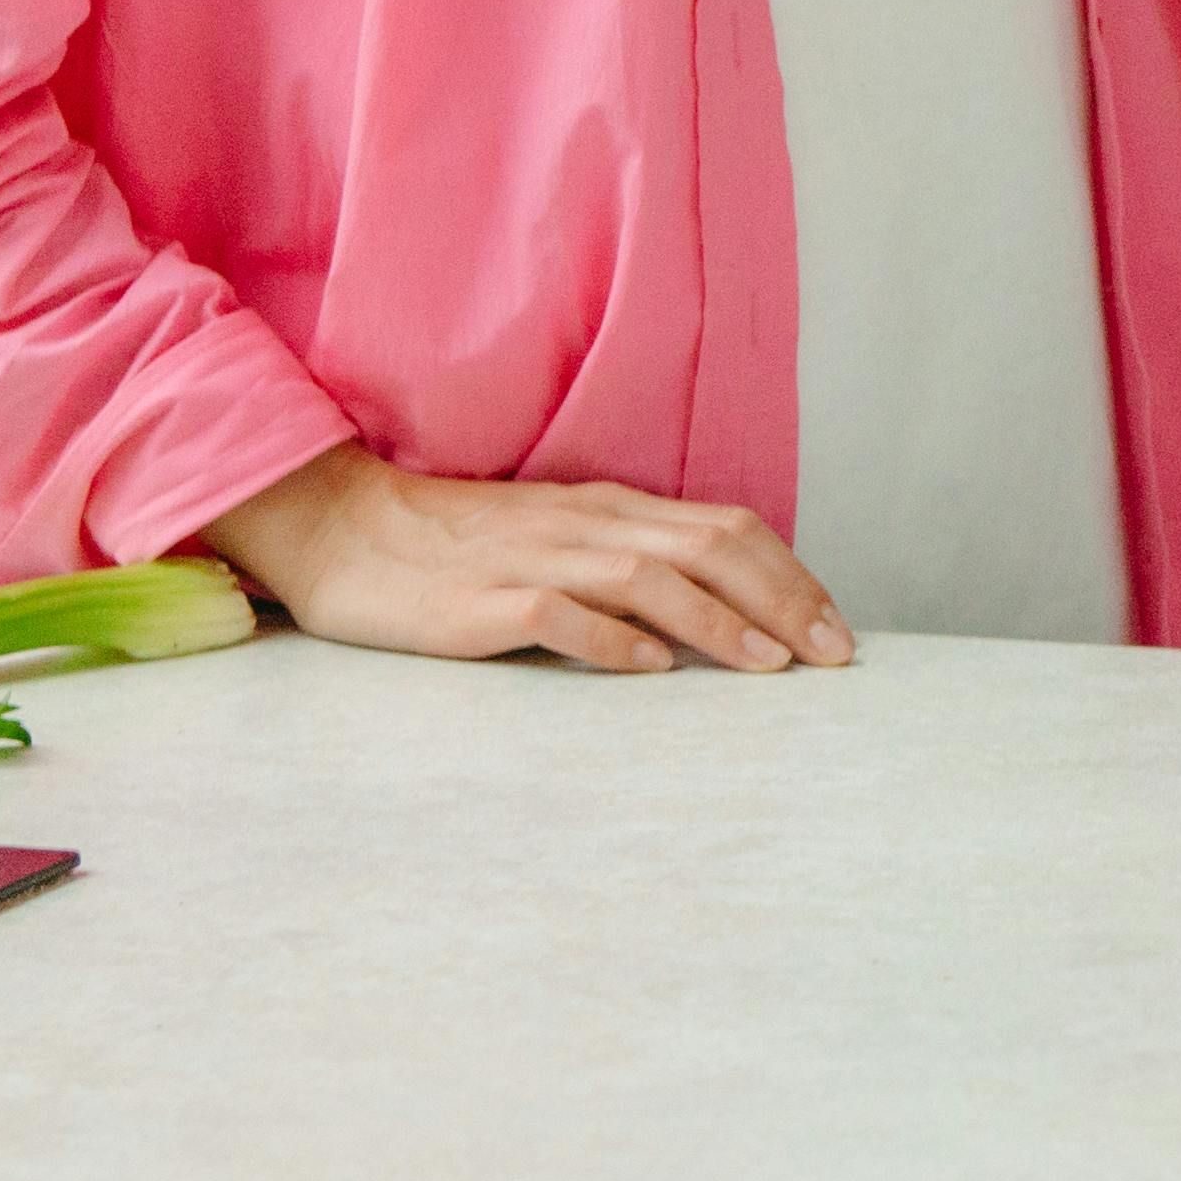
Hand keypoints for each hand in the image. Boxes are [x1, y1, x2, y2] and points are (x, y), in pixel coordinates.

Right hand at [200, 443, 858, 676]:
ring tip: (767, 666)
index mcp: (612, 510)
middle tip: (830, 656)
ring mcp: (534, 559)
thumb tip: (718, 610)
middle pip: (708, 548)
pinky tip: (652, 670)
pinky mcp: (480, 600)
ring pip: (647, 578)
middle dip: (781, 600)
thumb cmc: (458, 547)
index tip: (836, 630)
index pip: (727, 529)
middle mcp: (586, 525)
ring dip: (716, 621)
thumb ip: (631, 563)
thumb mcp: (561, 540)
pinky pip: (557, 615)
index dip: (790, 576)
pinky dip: (611, 641)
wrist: (344, 529)